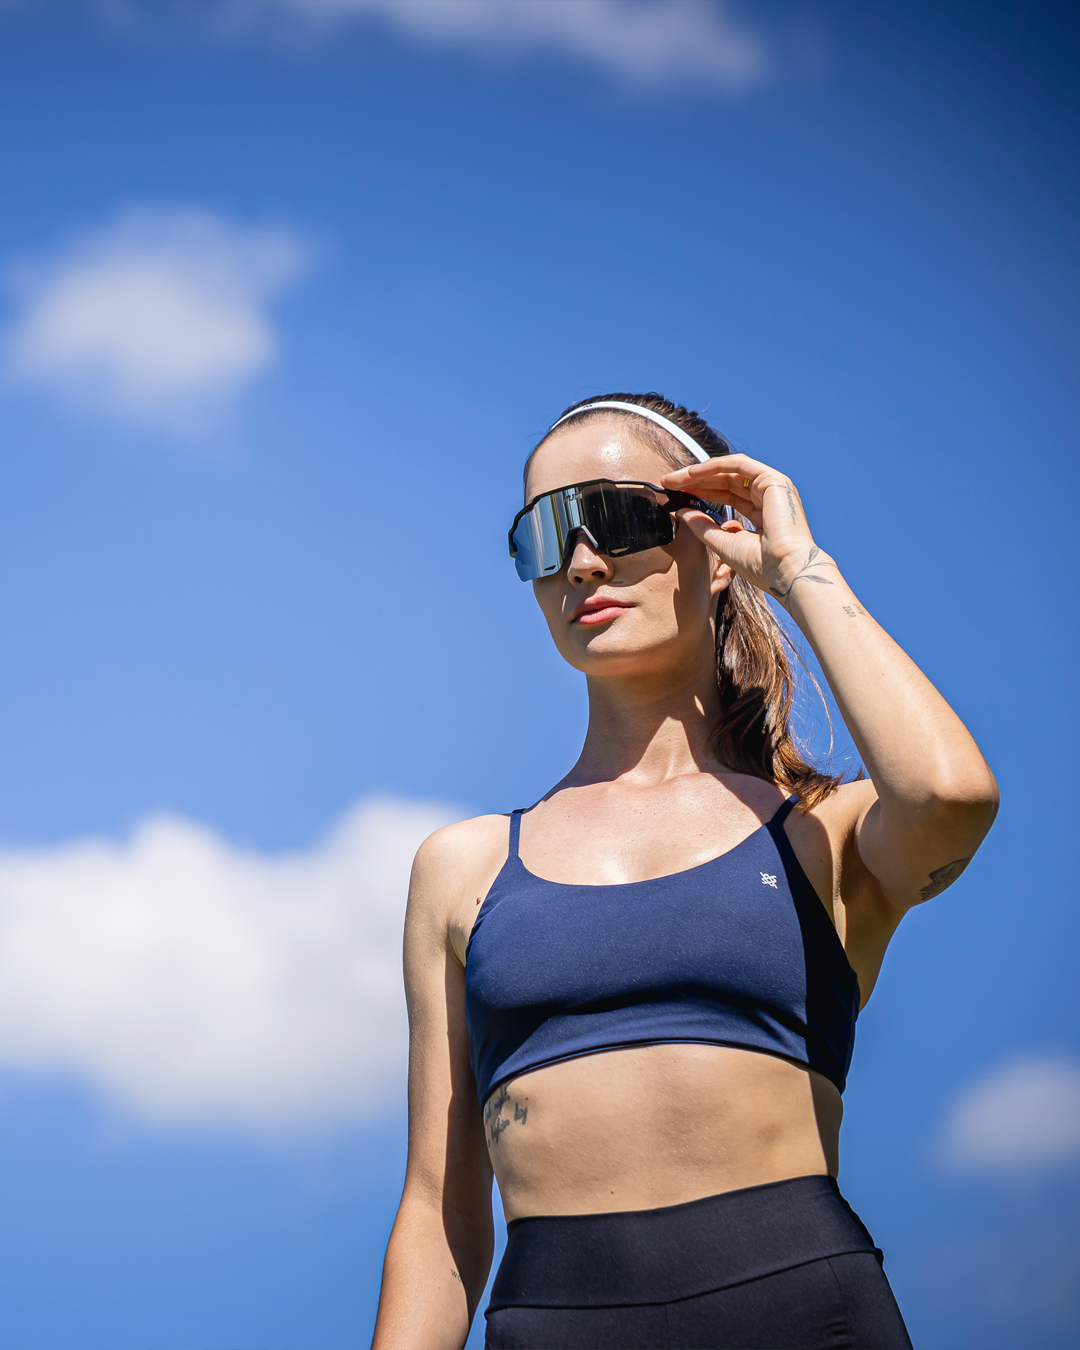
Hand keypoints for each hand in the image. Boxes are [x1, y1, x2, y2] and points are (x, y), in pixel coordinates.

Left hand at [660, 454, 836, 610]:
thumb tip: (682, 511)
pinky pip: (739, 465)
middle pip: (725, 481)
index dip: (700, 493)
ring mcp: (772, 487)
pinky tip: (692, 473)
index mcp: (760, 514)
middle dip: (695, 481)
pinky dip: (714, 466)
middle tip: (668, 483)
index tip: (676, 495)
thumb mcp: (723, 543)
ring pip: (729, 471)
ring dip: (700, 473)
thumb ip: (703, 526)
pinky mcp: (774, 480)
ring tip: (675, 479)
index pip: (725, 495)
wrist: (785, 571)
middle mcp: (767, 498)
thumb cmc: (760, 565)